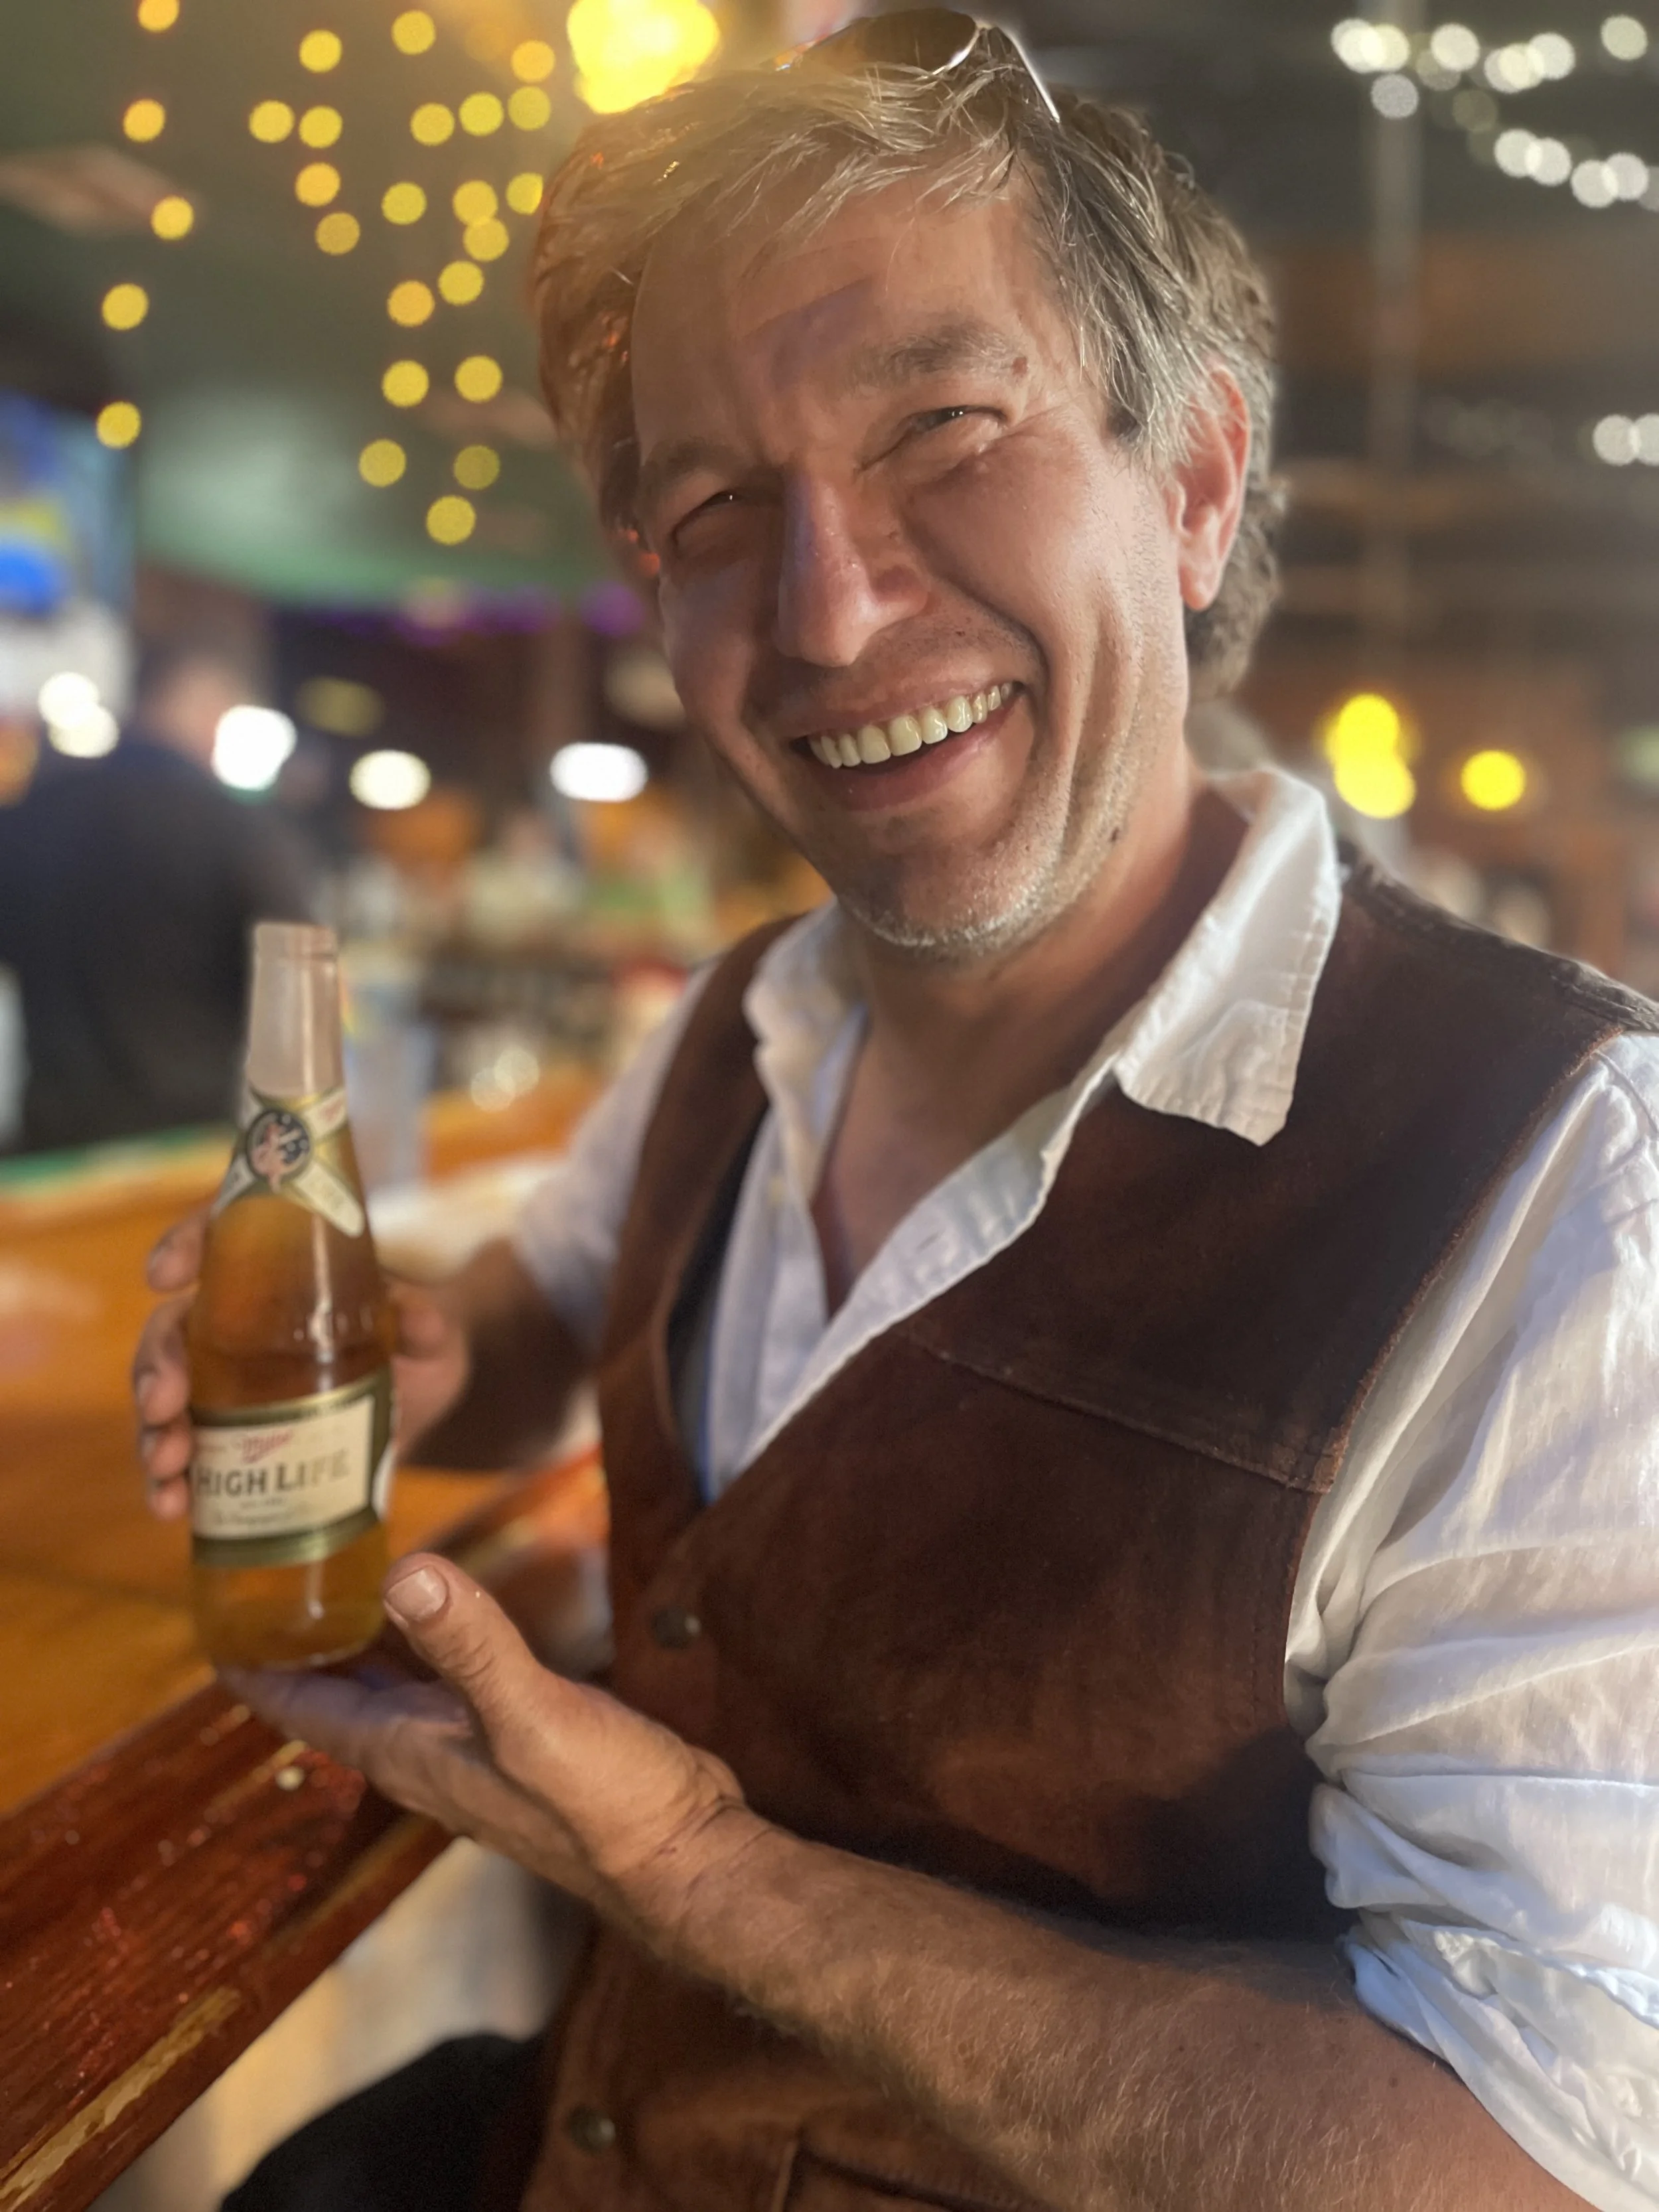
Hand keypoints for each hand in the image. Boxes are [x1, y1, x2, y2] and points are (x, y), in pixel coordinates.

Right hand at [132, 1209, 470, 1521]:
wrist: (423, 1405)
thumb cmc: (417, 1344)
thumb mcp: (429, 1330)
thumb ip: (424, 1322)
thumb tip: (418, 1320)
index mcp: (278, 1275)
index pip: (219, 1239)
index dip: (182, 1245)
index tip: (163, 1275)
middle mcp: (237, 1325)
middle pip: (173, 1331)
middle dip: (157, 1368)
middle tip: (164, 1405)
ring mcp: (226, 1384)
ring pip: (165, 1398)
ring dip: (154, 1433)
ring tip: (167, 1467)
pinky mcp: (231, 1440)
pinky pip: (185, 1457)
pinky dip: (172, 1482)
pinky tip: (174, 1505)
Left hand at [224, 1555, 753, 1931]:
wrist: (681, 1855)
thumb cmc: (603, 1803)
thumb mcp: (531, 1713)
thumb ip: (470, 1644)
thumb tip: (403, 1570)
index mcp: (410, 1753)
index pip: (307, 1711)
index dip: (259, 1673)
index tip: (216, 1626)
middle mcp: (432, 1758)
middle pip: (342, 1705)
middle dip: (305, 1655)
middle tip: (274, 1589)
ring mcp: (480, 1756)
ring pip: (396, 1699)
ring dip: (365, 1655)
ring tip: (343, 1598)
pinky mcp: (527, 1747)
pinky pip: (453, 1693)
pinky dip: (430, 1656)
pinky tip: (446, 1630)